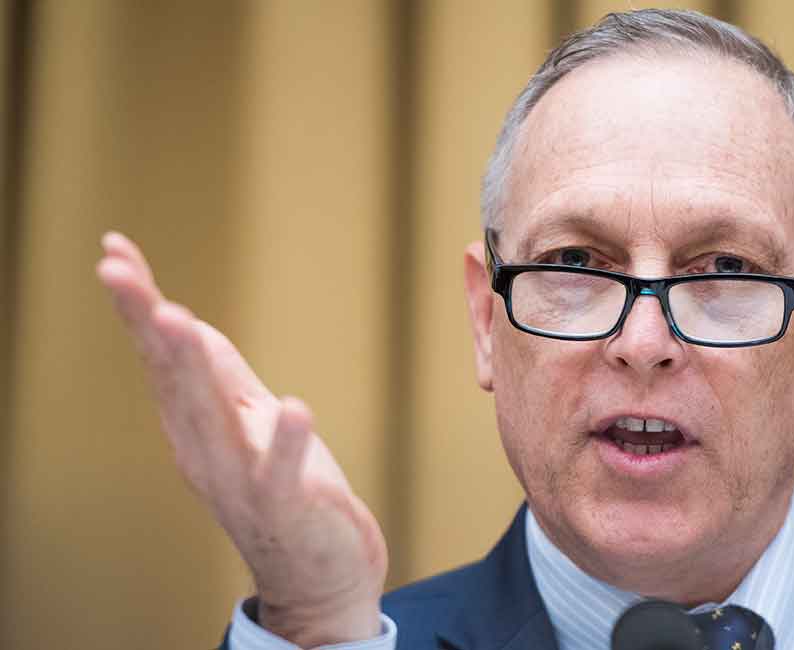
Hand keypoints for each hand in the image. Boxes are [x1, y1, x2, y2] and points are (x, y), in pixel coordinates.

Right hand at [96, 232, 386, 646]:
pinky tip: (293, 407)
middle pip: (173, 380)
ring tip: (177, 319)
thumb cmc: (287, 491)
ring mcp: (243, 480)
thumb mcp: (250, 421)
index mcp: (196, 424)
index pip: (162, 355)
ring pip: (212, 420)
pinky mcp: (288, 506)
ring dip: (194, 370)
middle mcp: (206, 450)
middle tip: (117, 271)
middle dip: (147, 324)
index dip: (139, 303)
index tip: (114, 249)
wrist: (318, 575)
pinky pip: (283, 473)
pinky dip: (286, 442)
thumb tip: (187, 320)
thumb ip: (221, 377)